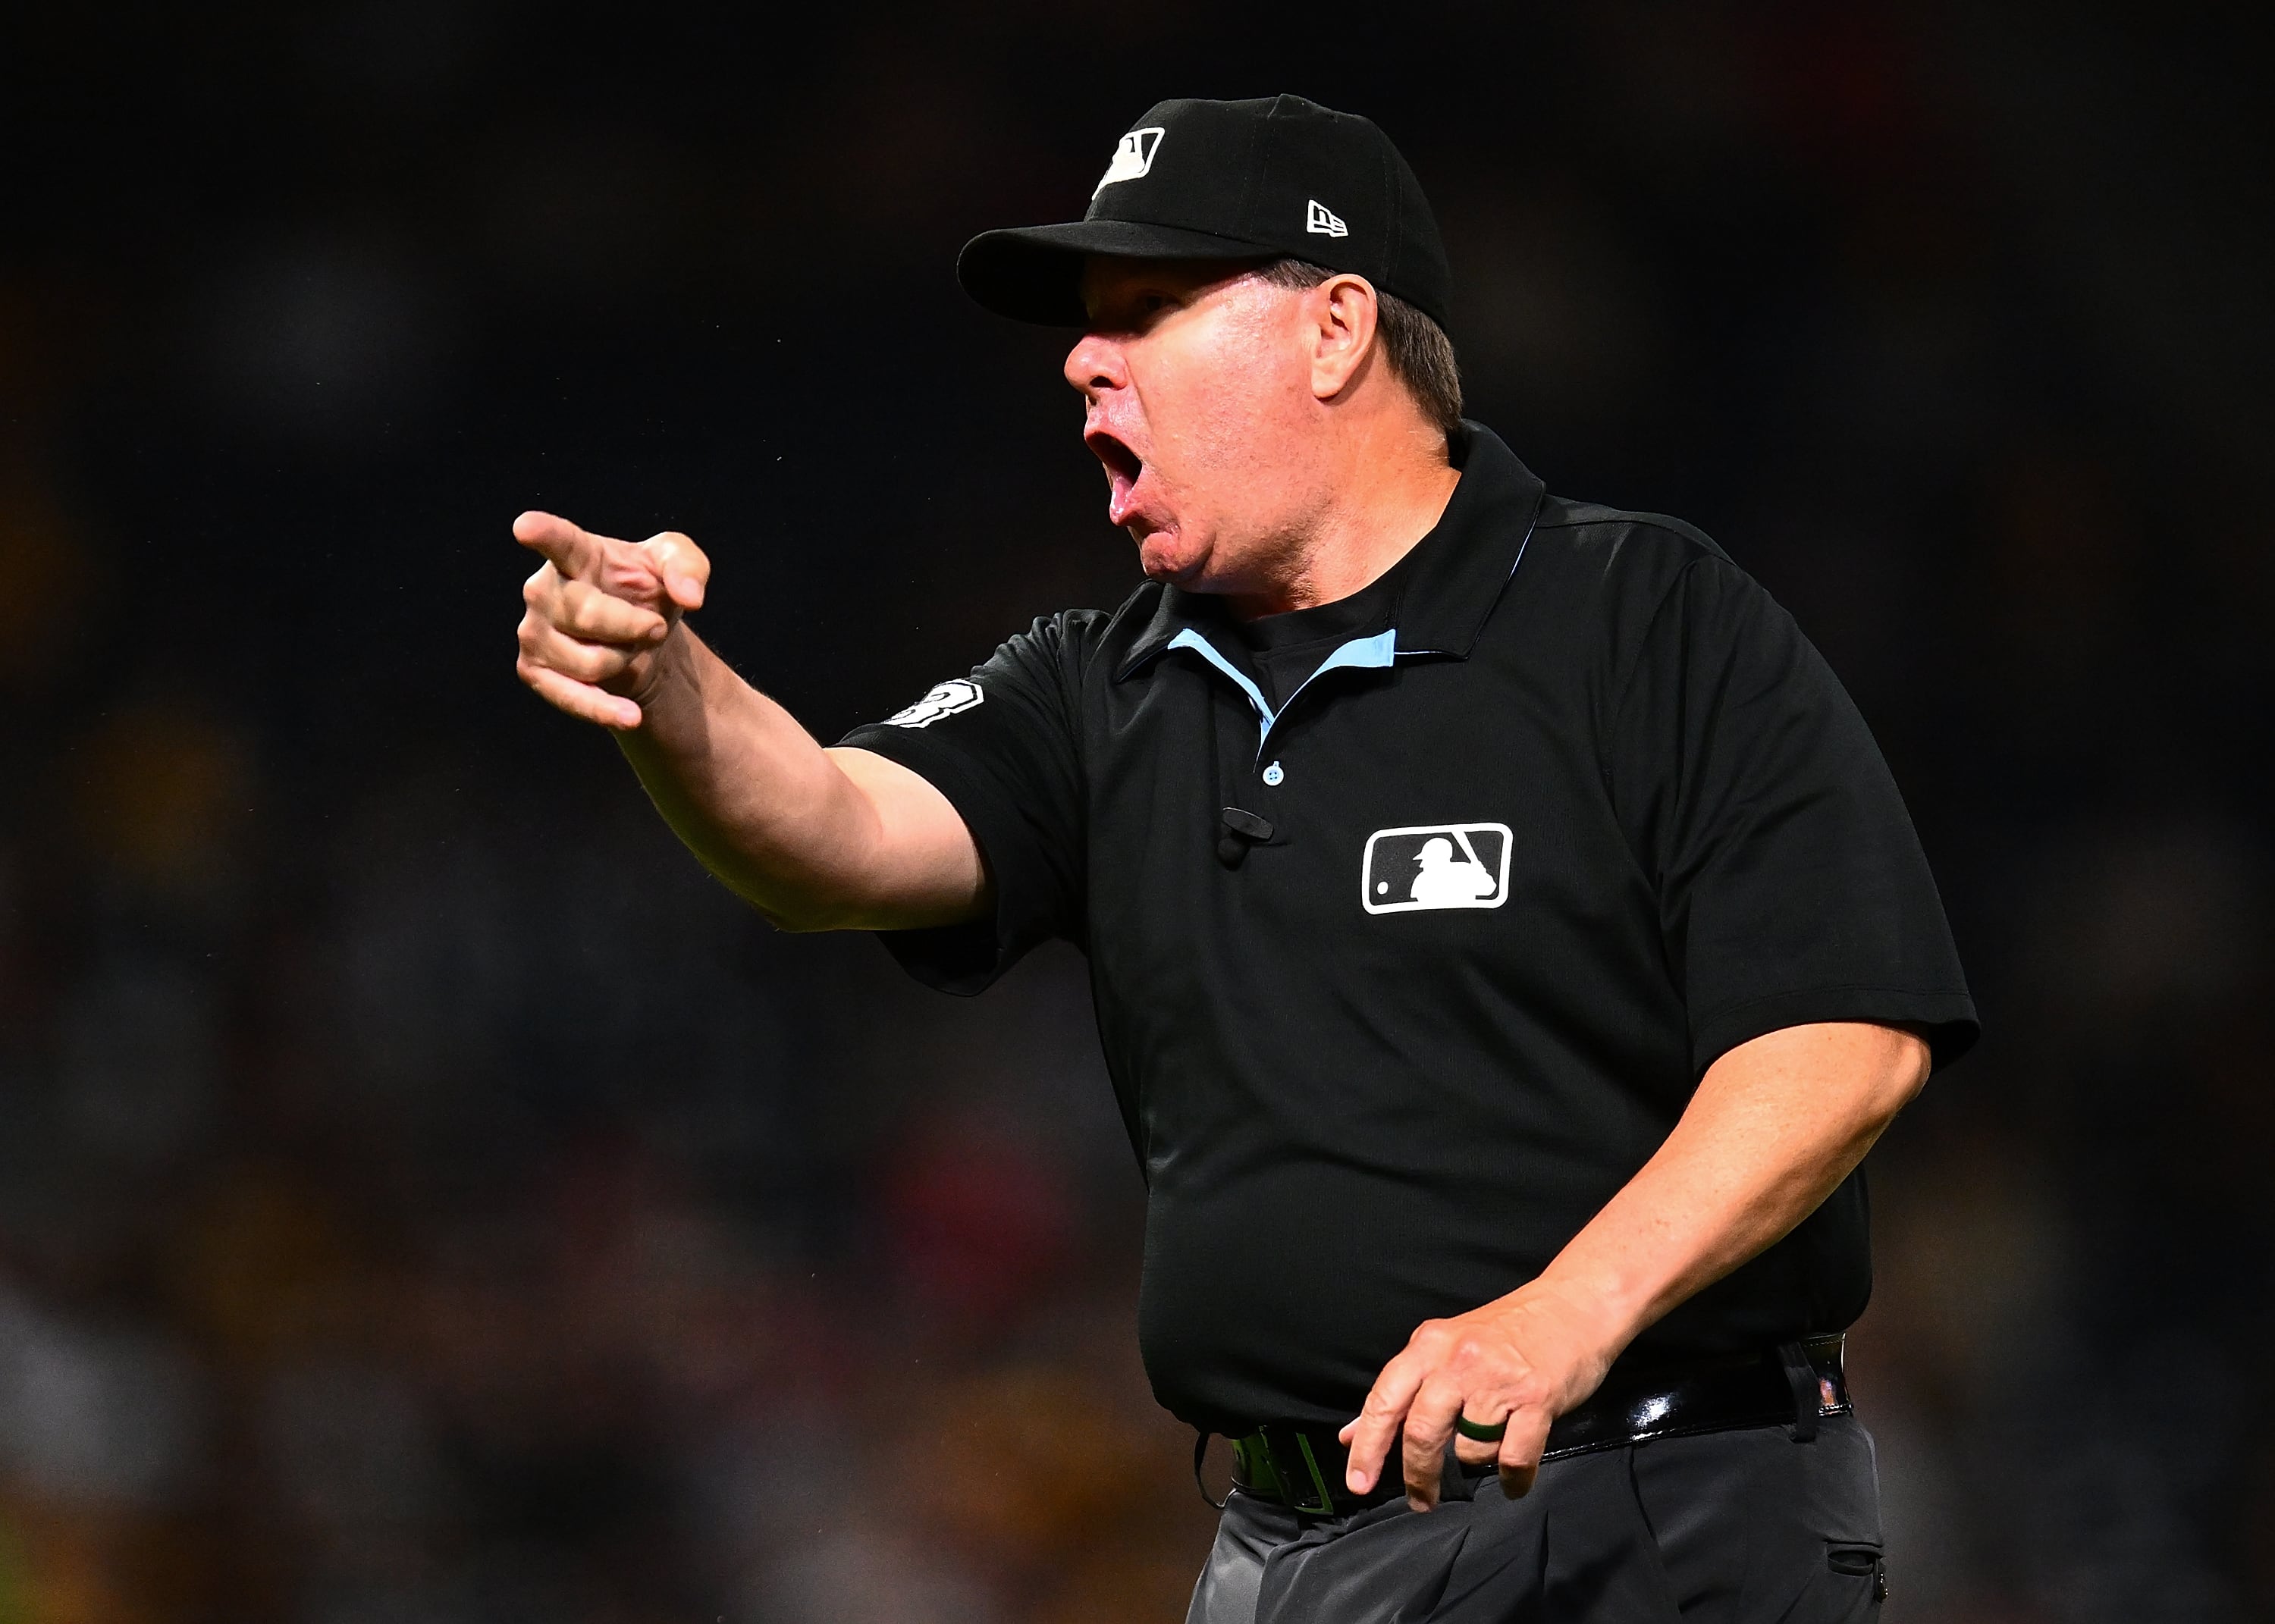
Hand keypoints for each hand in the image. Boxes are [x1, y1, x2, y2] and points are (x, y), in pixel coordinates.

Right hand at [513, 510, 709, 728]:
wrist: (641, 639)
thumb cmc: (650, 589)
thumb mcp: (678, 565)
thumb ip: (688, 568)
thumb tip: (691, 597)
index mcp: (576, 553)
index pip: (559, 541)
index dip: (542, 533)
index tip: (525, 527)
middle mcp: (543, 589)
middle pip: (588, 615)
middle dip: (634, 627)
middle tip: (655, 627)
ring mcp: (533, 632)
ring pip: (588, 662)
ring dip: (624, 660)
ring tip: (627, 647)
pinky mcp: (534, 671)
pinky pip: (570, 697)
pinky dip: (604, 710)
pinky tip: (630, 715)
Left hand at [1339, 1280, 1623, 1510]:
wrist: (1573, 1305)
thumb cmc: (1506, 1330)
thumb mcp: (1443, 1346)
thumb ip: (1401, 1390)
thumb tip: (1351, 1435)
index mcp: (1428, 1345)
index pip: (1384, 1400)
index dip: (1367, 1446)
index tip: (1359, 1482)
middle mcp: (1458, 1360)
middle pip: (1421, 1431)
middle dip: (1418, 1475)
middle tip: (1421, 1501)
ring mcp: (1498, 1380)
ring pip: (1470, 1450)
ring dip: (1477, 1464)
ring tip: (1490, 1452)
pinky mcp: (1537, 1398)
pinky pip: (1514, 1458)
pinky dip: (1513, 1479)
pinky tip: (1514, 1481)